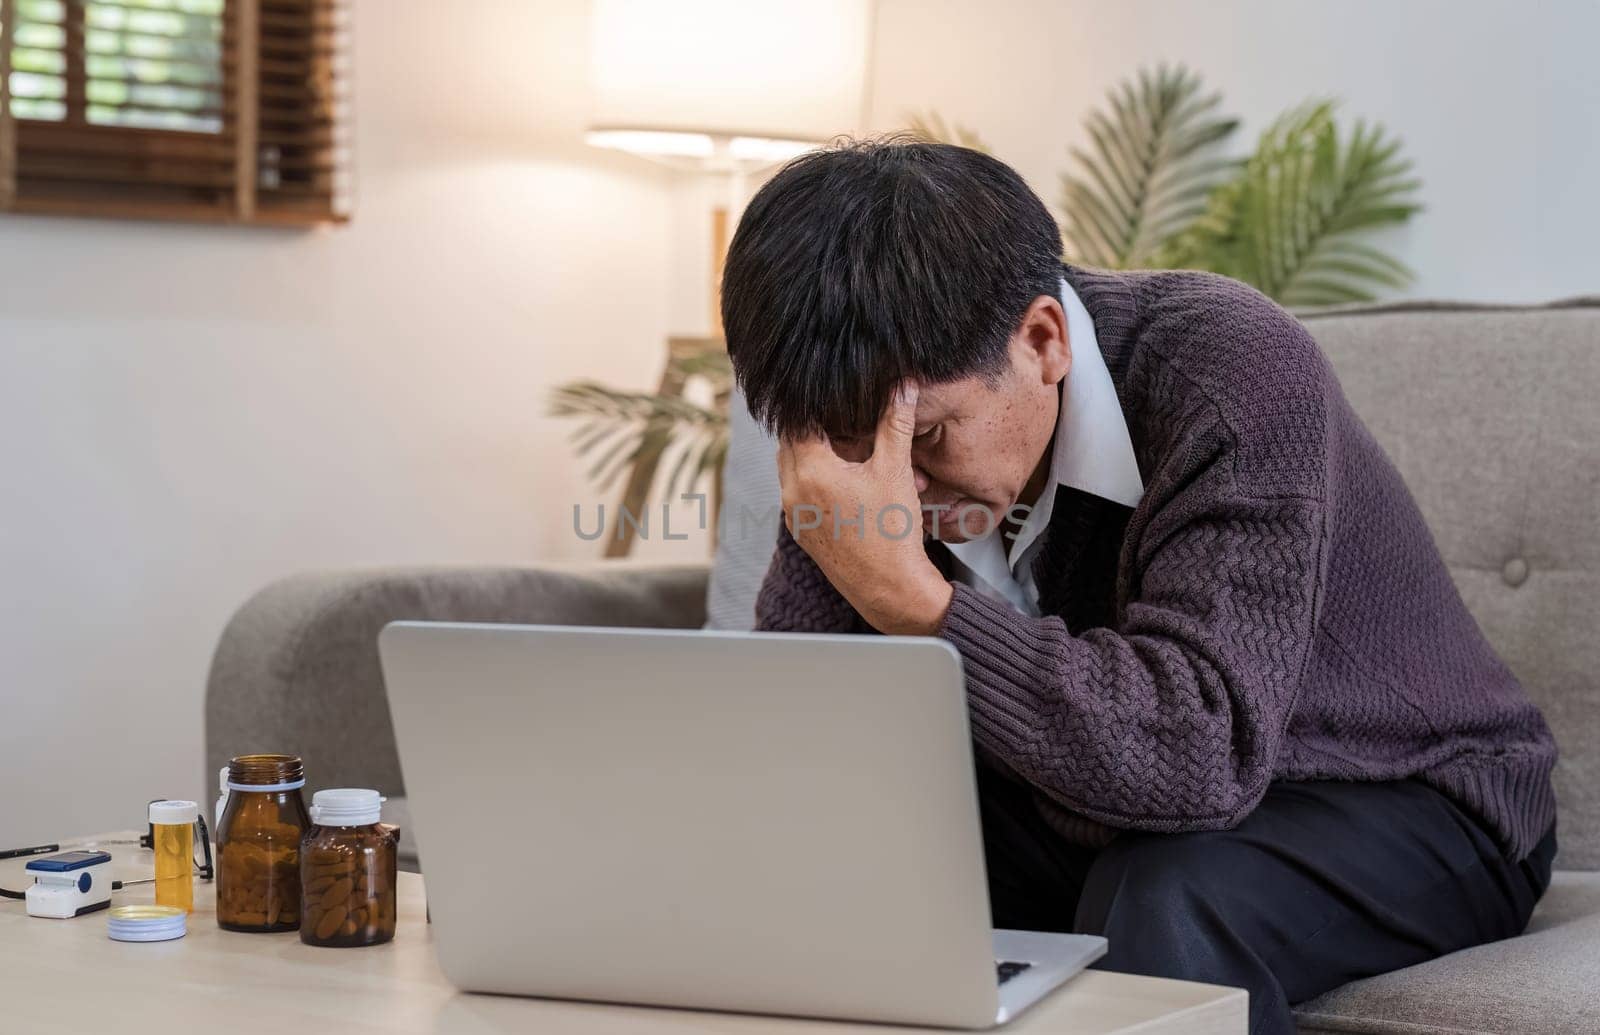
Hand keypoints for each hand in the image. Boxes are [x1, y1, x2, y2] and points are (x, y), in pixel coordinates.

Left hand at [777, 382, 954, 635]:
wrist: (890, 588)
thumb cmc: (893, 534)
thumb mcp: (895, 470)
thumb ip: (895, 423)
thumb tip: (903, 385)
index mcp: (811, 472)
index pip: (799, 421)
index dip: (816, 404)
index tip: (831, 395)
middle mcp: (793, 492)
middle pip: (791, 441)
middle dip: (815, 428)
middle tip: (842, 419)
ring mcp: (793, 513)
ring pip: (792, 466)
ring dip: (813, 452)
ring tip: (848, 449)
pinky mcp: (800, 530)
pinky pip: (796, 491)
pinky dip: (813, 477)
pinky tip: (844, 479)